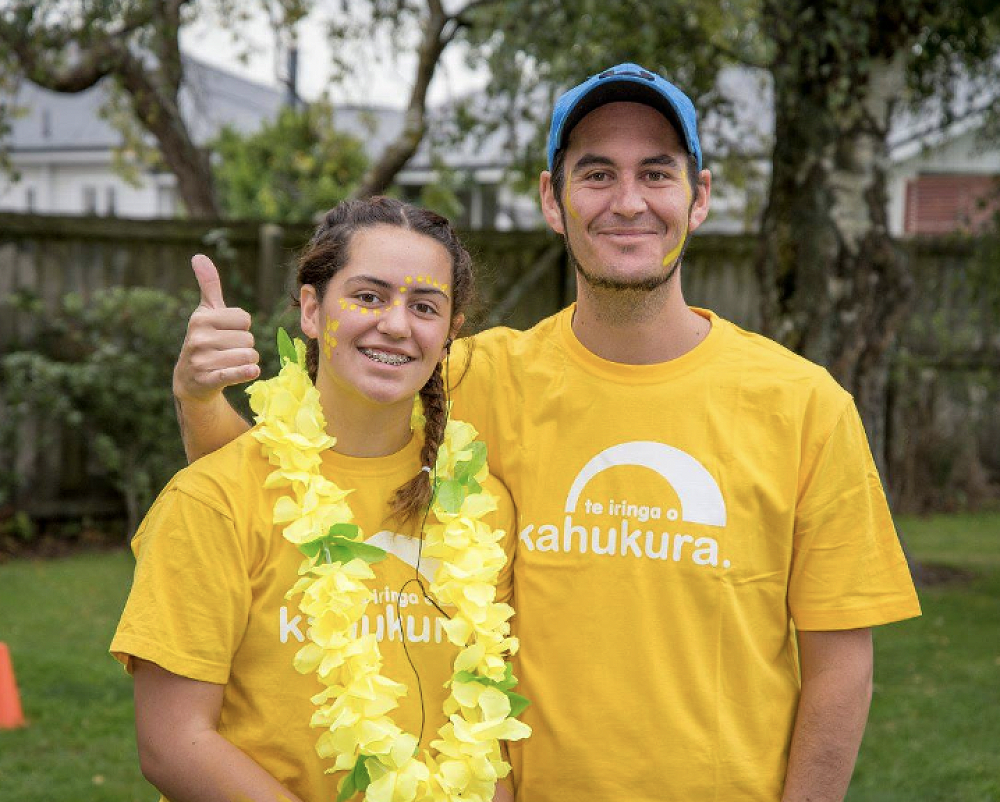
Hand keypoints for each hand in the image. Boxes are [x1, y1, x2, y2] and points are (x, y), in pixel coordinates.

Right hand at [173, 255, 259, 402]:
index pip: (244, 318)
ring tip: (232, 363)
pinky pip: (236, 373)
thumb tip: (198, 256)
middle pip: (248, 338)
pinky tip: (252, 371)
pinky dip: (247, 372)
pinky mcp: (208, 380)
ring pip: (248, 356)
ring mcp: (202, 360)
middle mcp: (198, 338)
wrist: (190, 380)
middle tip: (229, 351)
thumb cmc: (204, 340)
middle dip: (246, 346)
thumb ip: (208, 285)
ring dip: (248, 361)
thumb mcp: (205, 312)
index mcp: (201, 319)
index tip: (227, 332)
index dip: (242, 327)